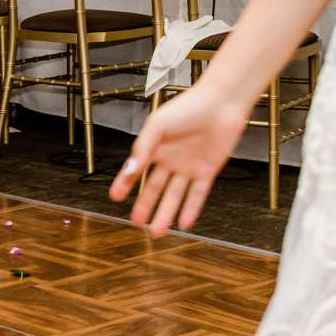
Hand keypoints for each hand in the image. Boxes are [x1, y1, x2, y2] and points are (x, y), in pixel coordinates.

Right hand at [108, 86, 252, 236]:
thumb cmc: (188, 107)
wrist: (221, 103)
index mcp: (155, 147)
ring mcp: (188, 167)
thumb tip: (129, 171)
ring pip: (174, 196)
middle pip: (155, 188)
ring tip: (156, 232)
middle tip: (136, 223)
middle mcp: (170, 160)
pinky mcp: (207, 171)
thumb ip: (143, 148)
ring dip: (165, 214)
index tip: (115, 197)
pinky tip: (184, 223)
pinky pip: (197, 194)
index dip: (124, 184)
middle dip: (145, 206)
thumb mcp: (157, 126)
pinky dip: (191, 209)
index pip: (136, 170)